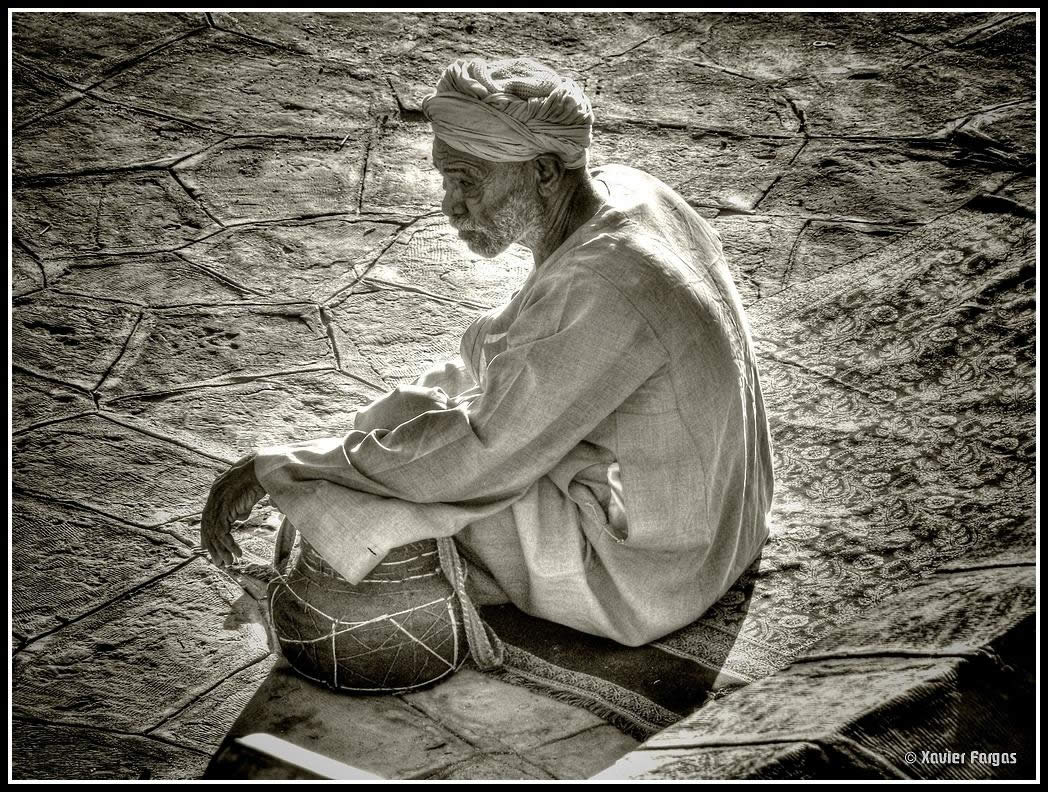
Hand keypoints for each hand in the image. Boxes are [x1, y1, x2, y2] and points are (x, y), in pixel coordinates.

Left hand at [201, 453, 266, 567]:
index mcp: (217, 492)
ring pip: (214, 533)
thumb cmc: (260, 476)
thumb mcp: (248, 493)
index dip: (209, 535)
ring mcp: (218, 502)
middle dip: (213, 547)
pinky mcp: (225, 508)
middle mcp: (214, 497)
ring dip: (221, 550)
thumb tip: (241, 517)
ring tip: (229, 562)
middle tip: (220, 562)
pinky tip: (237, 554)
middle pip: (208, 528)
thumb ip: (242, 505)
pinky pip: (222, 532)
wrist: (263, 468)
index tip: (213, 549)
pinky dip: (229, 545)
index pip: (208, 518)